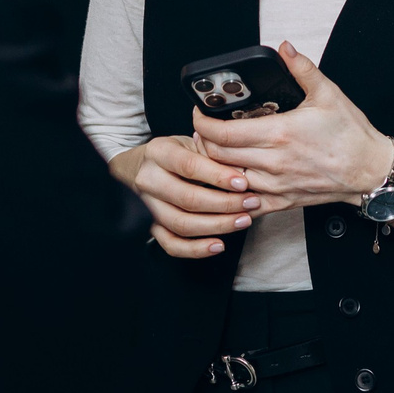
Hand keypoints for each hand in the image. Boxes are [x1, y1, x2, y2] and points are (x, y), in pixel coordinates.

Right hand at [109, 134, 260, 259]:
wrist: (142, 167)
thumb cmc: (174, 154)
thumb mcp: (190, 143)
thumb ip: (212, 154)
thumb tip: (243, 169)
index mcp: (158, 153)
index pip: (189, 166)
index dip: (218, 176)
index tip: (243, 183)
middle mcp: (148, 180)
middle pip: (187, 199)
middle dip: (225, 204)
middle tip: (251, 202)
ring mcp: (147, 206)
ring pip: (182, 224)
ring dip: (217, 226)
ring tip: (243, 221)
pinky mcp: (150, 227)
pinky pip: (171, 244)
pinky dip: (196, 249)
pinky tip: (219, 245)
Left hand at [191, 43, 393, 208]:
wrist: (371, 171)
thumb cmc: (352, 136)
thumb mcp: (328, 93)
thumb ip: (302, 68)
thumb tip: (285, 48)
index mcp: (279, 134)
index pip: (223, 133)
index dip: (203, 122)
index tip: (199, 113)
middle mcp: (273, 163)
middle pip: (217, 157)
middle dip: (204, 142)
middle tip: (204, 129)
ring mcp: (276, 185)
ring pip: (228, 181)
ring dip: (215, 166)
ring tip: (214, 152)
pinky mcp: (283, 201)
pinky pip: (247, 203)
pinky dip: (233, 193)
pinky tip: (231, 182)